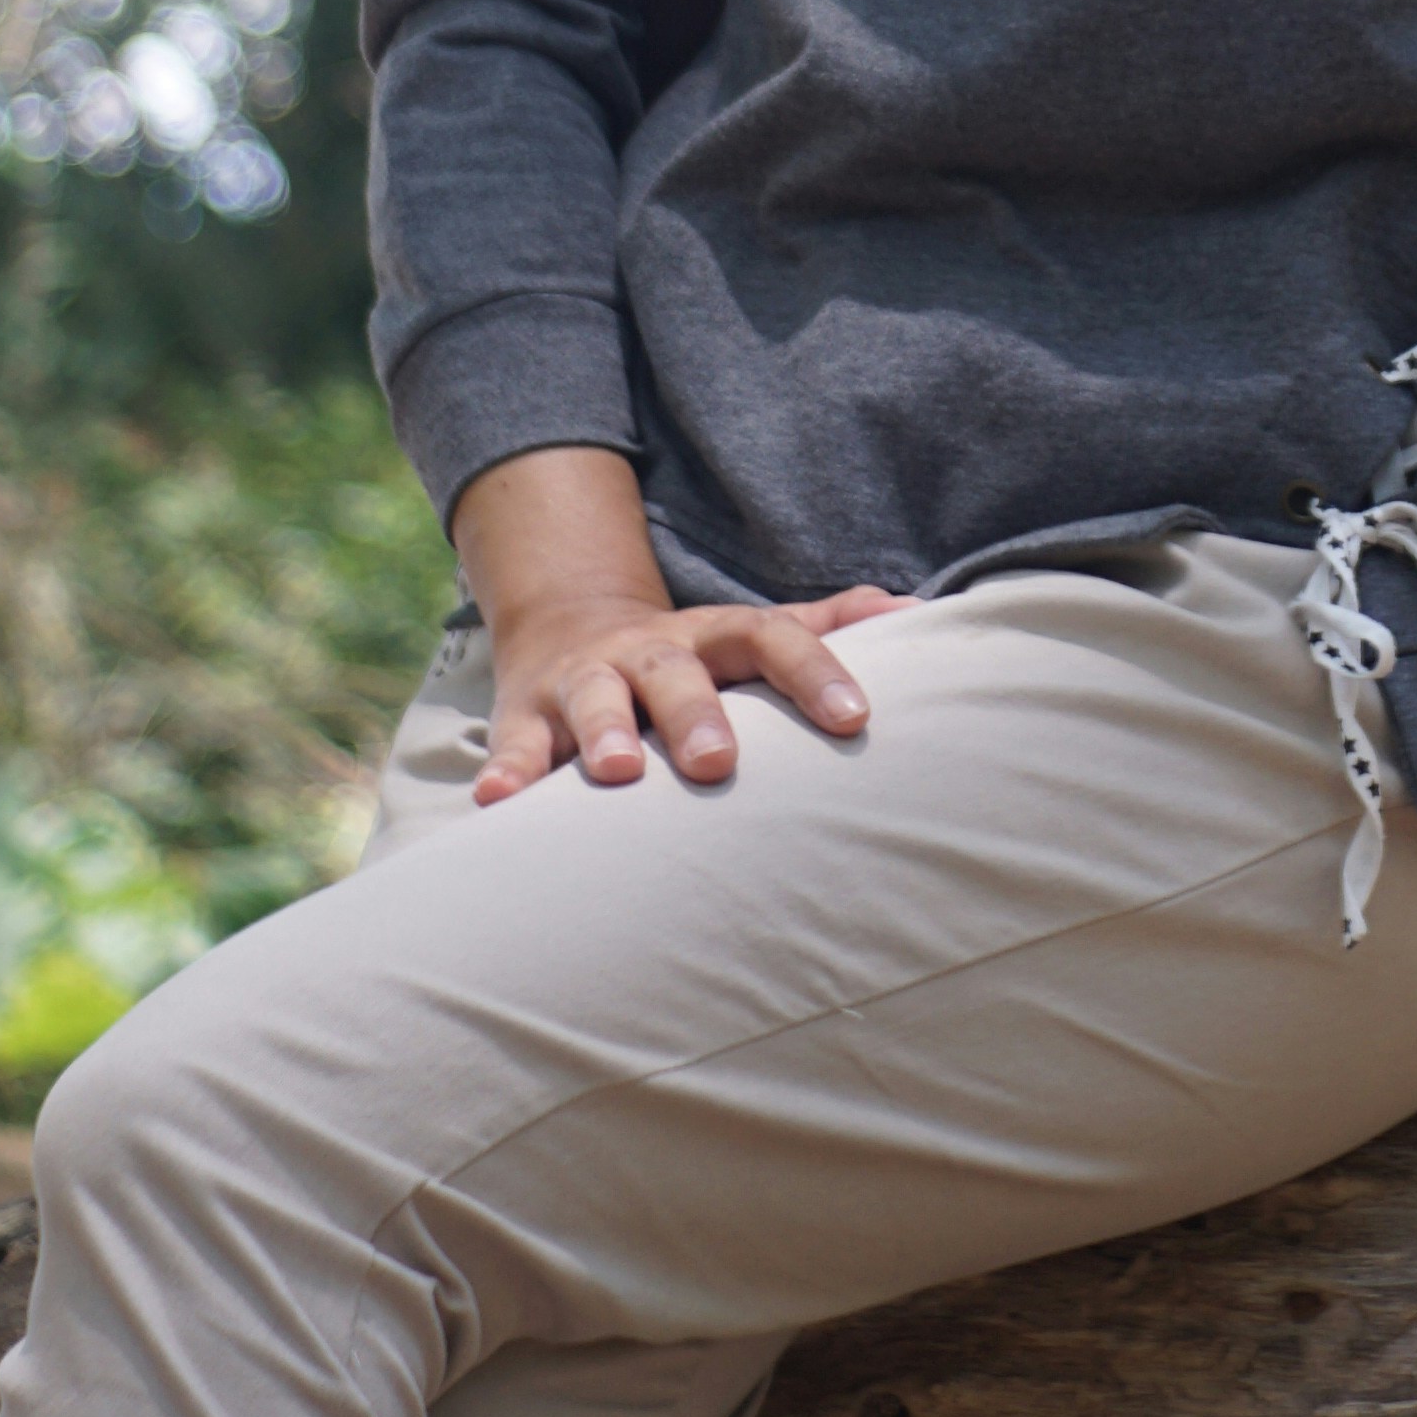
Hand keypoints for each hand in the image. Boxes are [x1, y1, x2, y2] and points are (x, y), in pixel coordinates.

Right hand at [450, 443, 913, 802]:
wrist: (569, 635)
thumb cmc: (692, 659)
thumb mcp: (753, 634)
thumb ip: (827, 626)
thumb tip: (919, 612)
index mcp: (715, 636)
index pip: (773, 638)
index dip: (814, 673)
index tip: (856, 718)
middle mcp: (649, 652)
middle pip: (675, 670)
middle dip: (695, 713)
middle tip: (717, 763)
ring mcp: (584, 682)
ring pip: (593, 698)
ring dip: (603, 730)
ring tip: (616, 772)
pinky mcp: (526, 720)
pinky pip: (515, 747)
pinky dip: (507, 773)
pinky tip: (497, 804)